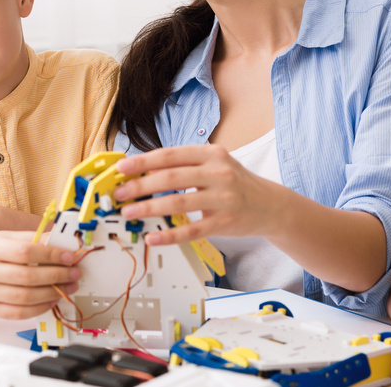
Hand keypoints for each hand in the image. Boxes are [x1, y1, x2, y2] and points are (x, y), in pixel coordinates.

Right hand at [0, 231, 81, 320]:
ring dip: (52, 293)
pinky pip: (19, 313)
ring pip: (25, 297)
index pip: (25, 252)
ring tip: (68, 287)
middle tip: (74, 273)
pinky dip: (40, 308)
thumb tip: (64, 246)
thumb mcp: (12, 237)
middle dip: (57, 276)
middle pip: (27, 277)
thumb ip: (37, 240)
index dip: (50, 255)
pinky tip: (52, 300)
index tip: (69, 257)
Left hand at [112, 145, 282, 245]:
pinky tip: (153, 237)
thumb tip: (145, 170)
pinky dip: (169, 235)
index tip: (121, 167)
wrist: (271, 205)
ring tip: (129, 212)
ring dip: (149, 208)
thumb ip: (185, 165)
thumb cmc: (236, 183)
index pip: (171, 155)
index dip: (143, 161)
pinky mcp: (224, 222)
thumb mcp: (215, 164)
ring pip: (178, 203)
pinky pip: (192, 230)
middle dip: (140, 185)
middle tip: (119, 193)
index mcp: (212, 154)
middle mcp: (218, 173)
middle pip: (171, 178)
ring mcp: (222, 198)